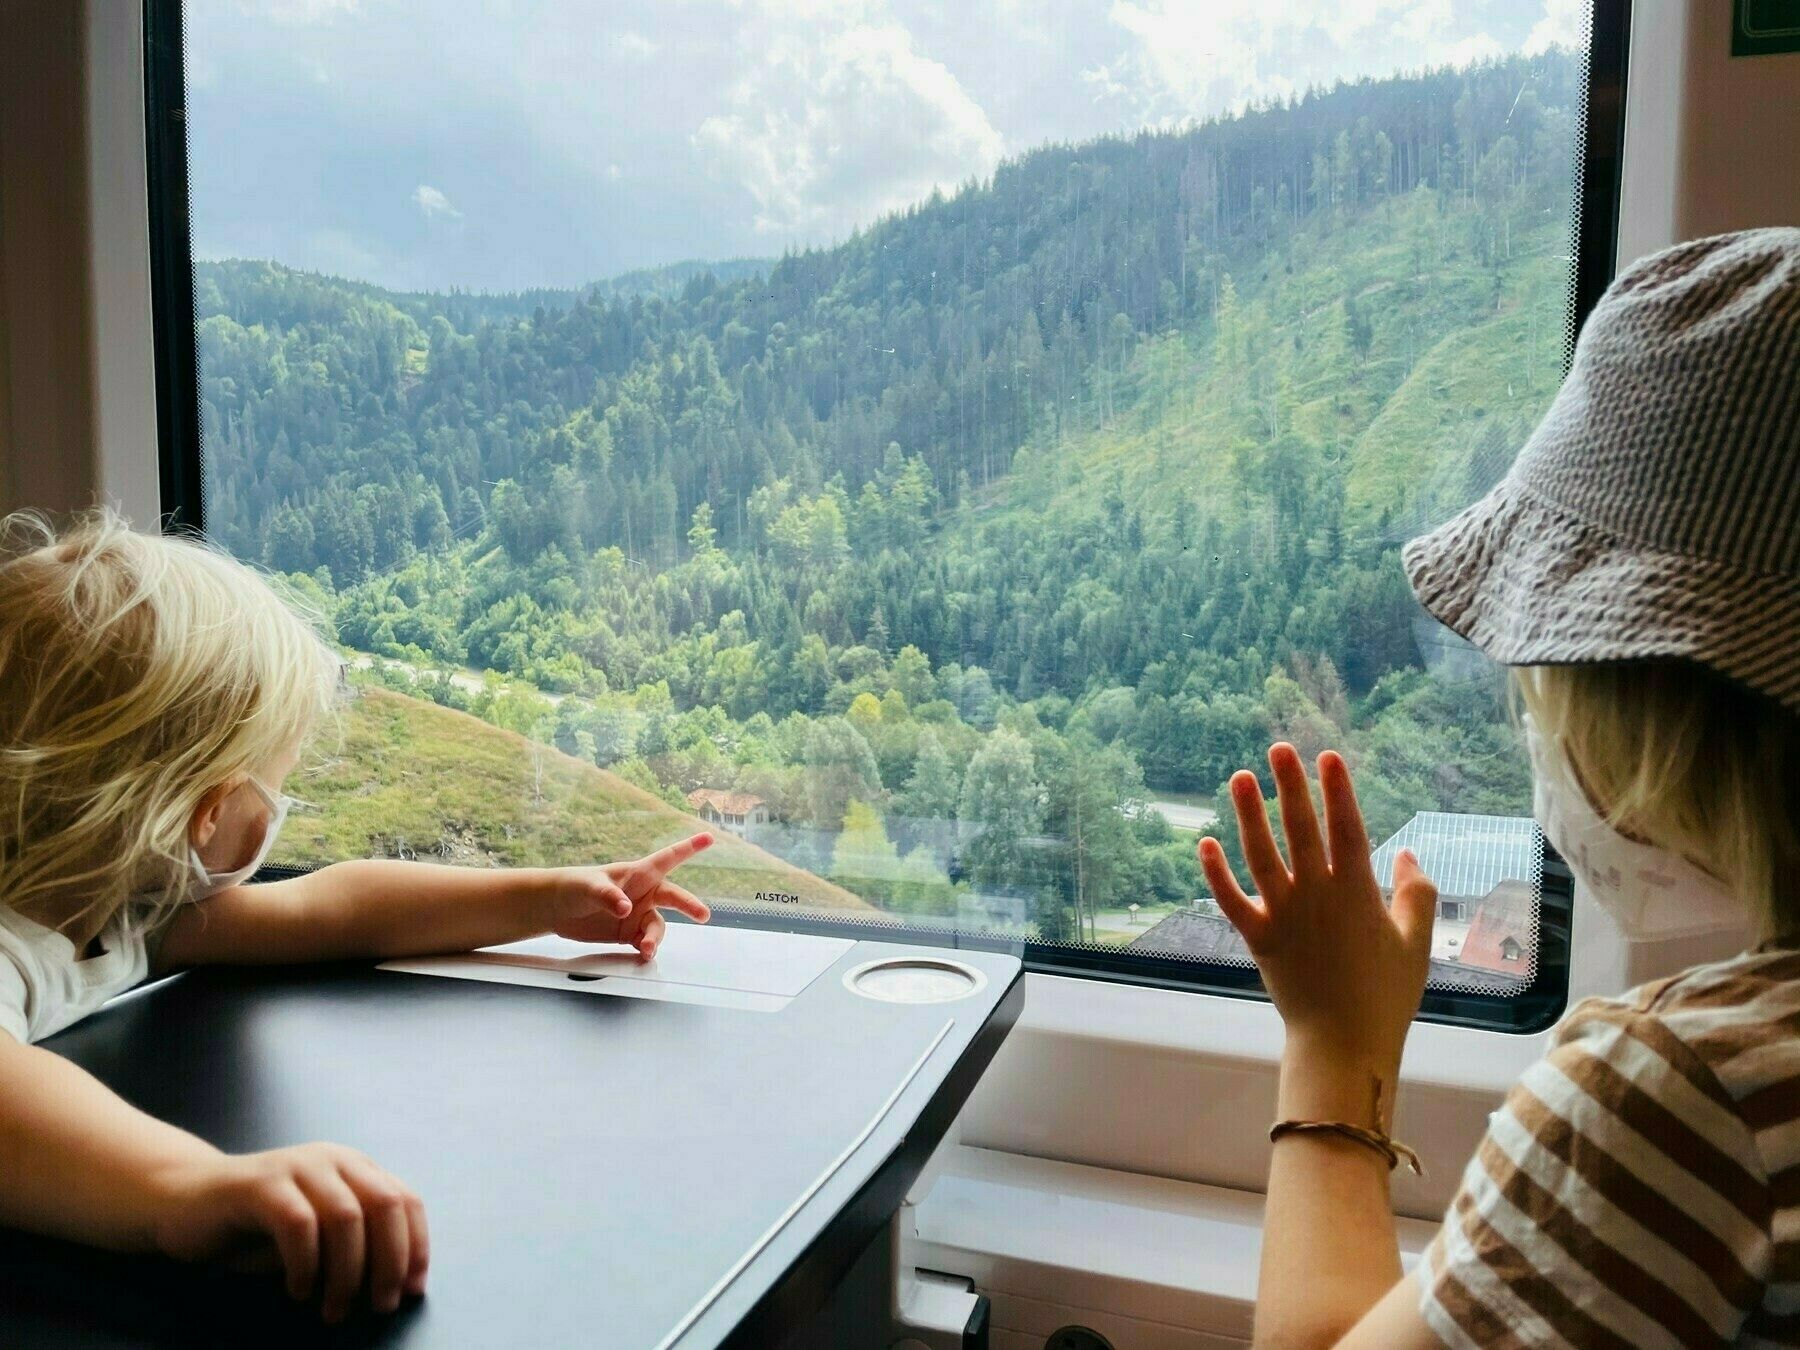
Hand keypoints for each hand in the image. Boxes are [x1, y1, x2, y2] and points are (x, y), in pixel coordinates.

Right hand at [151, 1143, 427, 1322]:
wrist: (183, 1201)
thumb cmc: (257, 1226)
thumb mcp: (316, 1235)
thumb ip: (353, 1245)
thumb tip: (396, 1284)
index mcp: (355, 1168)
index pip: (406, 1201)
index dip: (416, 1246)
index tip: (413, 1290)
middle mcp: (333, 1159)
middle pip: (385, 1206)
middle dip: (390, 1262)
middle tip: (380, 1306)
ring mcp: (297, 1166)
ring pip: (346, 1217)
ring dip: (347, 1273)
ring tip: (335, 1309)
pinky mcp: (259, 1184)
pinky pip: (298, 1224)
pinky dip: (306, 1264)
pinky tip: (299, 1290)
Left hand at [545, 832, 714, 958]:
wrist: (555, 909)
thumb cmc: (574, 886)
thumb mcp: (589, 886)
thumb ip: (608, 896)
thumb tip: (626, 909)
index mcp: (638, 874)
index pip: (668, 858)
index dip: (689, 847)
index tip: (709, 837)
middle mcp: (643, 894)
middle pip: (673, 897)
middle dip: (689, 905)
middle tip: (703, 915)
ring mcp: (637, 915)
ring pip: (657, 926)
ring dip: (655, 938)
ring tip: (646, 948)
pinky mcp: (628, 933)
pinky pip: (644, 942)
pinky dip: (646, 949)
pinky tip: (644, 954)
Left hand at [1197, 744, 1436, 1086]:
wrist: (1344, 1044)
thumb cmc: (1385, 995)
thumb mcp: (1415, 943)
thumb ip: (1416, 894)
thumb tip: (1409, 855)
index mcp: (1356, 892)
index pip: (1346, 828)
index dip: (1337, 790)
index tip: (1327, 757)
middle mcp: (1316, 896)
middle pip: (1300, 830)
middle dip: (1290, 786)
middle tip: (1278, 749)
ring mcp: (1283, 916)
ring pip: (1260, 855)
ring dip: (1248, 815)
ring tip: (1238, 777)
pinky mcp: (1258, 938)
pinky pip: (1232, 901)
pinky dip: (1216, 873)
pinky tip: (1205, 843)